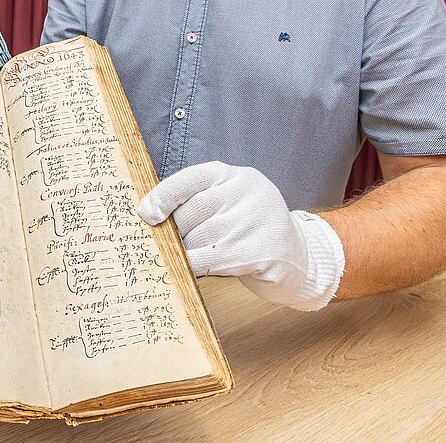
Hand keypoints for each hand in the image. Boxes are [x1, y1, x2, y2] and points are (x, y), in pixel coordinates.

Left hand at [137, 161, 344, 309]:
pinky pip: (210, 259)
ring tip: (195, 256)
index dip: (163, 196)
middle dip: (177, 232)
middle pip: (191, 212)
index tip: (145, 213)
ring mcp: (255, 220)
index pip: (190, 178)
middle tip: (175, 244)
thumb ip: (199, 202)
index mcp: (235, 176)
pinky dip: (195, 266)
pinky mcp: (259, 250)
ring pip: (199, 238)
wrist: (299, 257)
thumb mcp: (231, 204)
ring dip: (188, 252)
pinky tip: (197, 269)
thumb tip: (151, 215)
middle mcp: (246, 192)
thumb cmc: (251, 230)